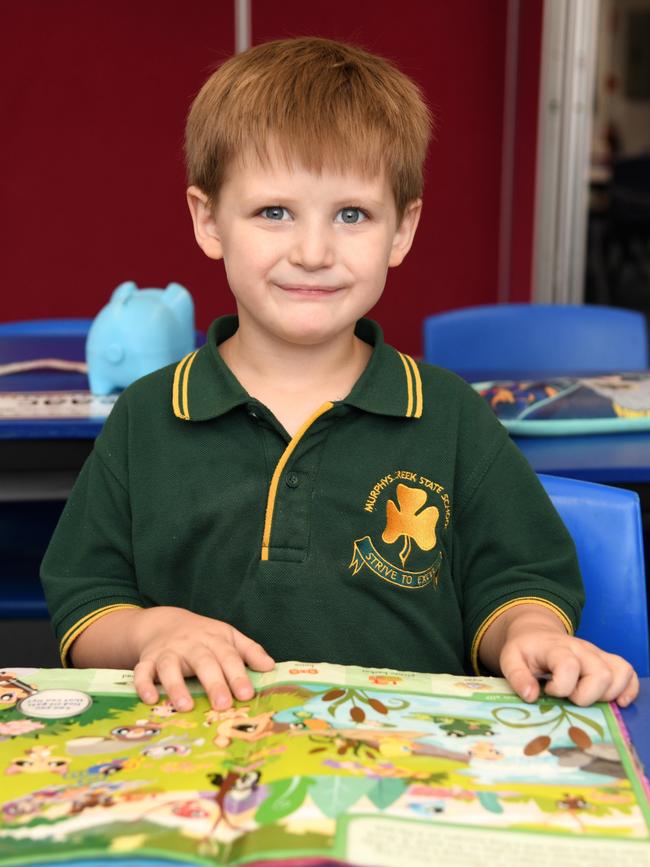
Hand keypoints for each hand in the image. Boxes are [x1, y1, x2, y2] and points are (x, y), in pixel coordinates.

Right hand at [130, 607, 274, 711]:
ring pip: (170, 666)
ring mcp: (168, 652)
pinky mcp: (147, 660)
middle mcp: (191, 644)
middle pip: (203, 661)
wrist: (164, 622)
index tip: (247, 694)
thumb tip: (270, 667)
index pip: (229, 656)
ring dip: (176, 686)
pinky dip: (143, 684)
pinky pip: (142, 671)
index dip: (238, 675)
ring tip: (186, 706)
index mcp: (214, 639)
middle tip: (223, 704)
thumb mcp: (228, 637)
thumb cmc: (203, 636)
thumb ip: (249, 651)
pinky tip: (150, 700)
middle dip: (214, 683)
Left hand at [499, 626, 638, 707]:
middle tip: (570, 697)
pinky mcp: (605, 660)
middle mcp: (581, 650)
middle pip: (601, 674)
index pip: (569, 666)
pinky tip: (617, 701)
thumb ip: (517, 676)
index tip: (549, 691)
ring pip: (619, 674)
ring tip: (587, 698)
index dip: (561, 686)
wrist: (537, 632)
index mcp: (556, 648)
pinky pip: (628, 672)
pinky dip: (628, 689)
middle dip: (586, 696)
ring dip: (607, 694)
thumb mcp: (510, 659)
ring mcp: (596, 654)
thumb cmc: (525, 649)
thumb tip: (531, 697)